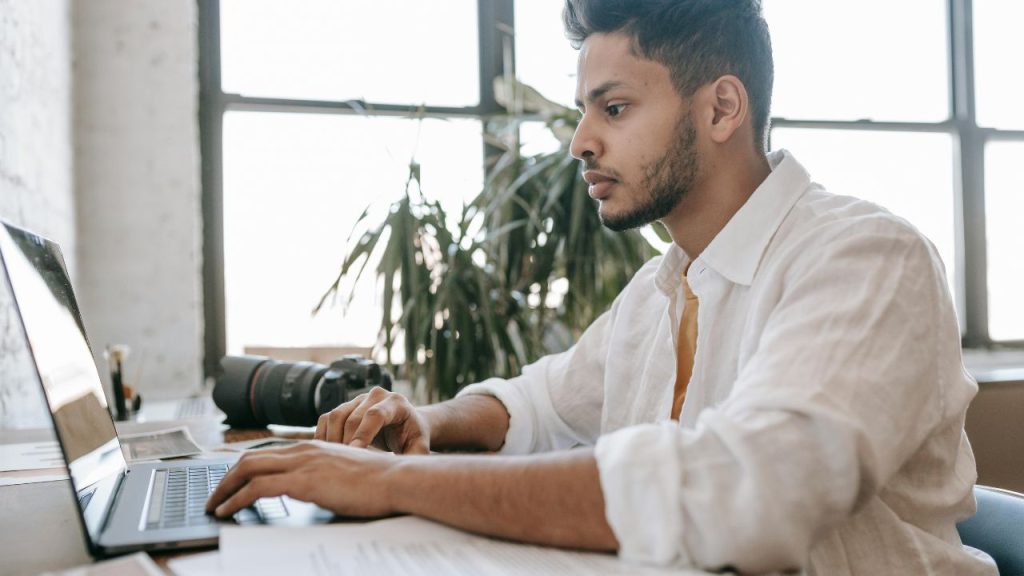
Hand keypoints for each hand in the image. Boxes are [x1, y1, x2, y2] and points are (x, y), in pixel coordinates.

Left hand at [205, 441, 397, 517]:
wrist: (398, 478)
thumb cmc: (380, 479)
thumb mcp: (348, 470)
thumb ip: (329, 473)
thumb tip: (320, 487)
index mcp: (313, 446)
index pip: (267, 453)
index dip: (243, 468)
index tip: (230, 483)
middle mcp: (304, 450)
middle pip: (250, 458)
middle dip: (225, 478)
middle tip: (213, 496)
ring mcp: (303, 464)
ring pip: (247, 470)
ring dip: (223, 489)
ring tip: (213, 506)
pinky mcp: (304, 481)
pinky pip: (258, 488)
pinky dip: (236, 499)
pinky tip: (227, 511)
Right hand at [314, 386, 429, 453]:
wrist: (405, 425)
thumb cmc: (412, 437)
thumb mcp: (419, 446)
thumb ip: (416, 456)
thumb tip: (406, 470)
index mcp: (396, 403)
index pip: (375, 415)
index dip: (363, 434)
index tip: (355, 454)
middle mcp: (376, 396)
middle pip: (353, 417)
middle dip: (346, 442)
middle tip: (345, 464)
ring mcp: (359, 399)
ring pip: (336, 416)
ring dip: (332, 440)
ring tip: (337, 460)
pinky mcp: (345, 406)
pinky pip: (327, 418)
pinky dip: (323, 436)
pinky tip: (328, 454)